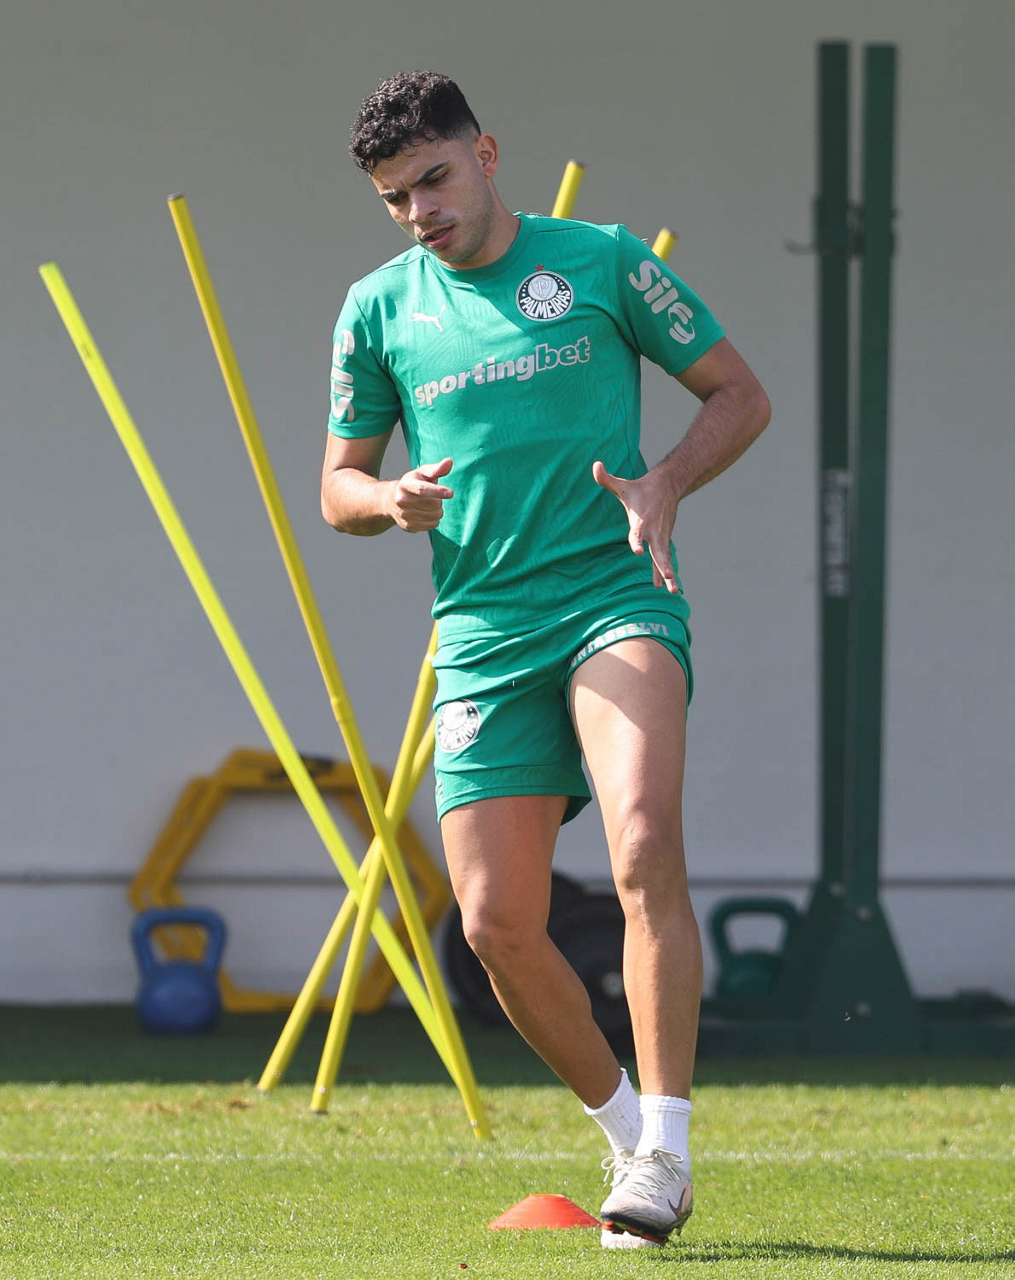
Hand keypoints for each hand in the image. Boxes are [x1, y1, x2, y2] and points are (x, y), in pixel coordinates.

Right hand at [390, 457, 453, 531]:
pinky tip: (428, 514)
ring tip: (431, 506)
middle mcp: (401, 500)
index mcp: (405, 484)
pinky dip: (434, 520)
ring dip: (438, 511)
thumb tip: (450, 462)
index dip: (438, 491)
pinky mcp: (408, 526)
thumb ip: (437, 468)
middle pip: (432, 504)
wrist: (392, 500)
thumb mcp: (423, 473)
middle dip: (439, 501)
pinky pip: (431, 525)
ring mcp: (404, 514)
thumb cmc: (413, 484)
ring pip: (434, 516)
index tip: (451, 493)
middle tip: (435, 498)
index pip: (423, 489)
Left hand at [592, 460, 679, 591]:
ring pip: (664, 558)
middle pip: (659, 550)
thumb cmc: (640, 489)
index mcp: (641, 521)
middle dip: (663, 564)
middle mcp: (653, 531)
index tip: (638, 552)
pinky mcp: (663, 540)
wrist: (667, 486)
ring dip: (668, 574)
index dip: (637, 542)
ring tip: (673, 591)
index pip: (637, 534)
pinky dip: (665, 573)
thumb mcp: (622, 485)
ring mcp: (660, 537)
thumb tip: (595, 465)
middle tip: (667, 576)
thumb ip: (606, 478)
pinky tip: (667, 588)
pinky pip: (664, 559)